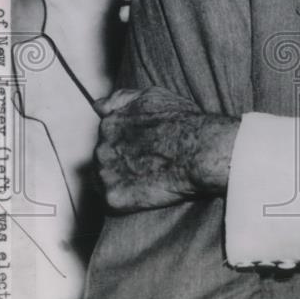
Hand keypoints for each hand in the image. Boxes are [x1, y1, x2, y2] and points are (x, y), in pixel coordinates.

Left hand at [94, 86, 239, 211]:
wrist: (199, 150)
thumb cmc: (183, 123)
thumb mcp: (152, 96)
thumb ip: (122, 98)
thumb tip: (100, 104)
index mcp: (109, 124)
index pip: (105, 136)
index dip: (124, 142)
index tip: (140, 146)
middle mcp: (101, 147)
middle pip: (104, 158)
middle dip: (121, 161)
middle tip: (148, 163)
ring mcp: (105, 173)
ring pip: (104, 180)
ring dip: (121, 180)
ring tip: (148, 177)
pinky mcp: (113, 196)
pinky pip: (113, 202)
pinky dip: (127, 199)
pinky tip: (146, 191)